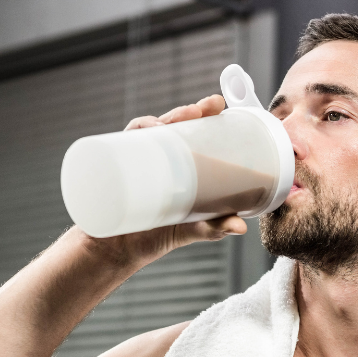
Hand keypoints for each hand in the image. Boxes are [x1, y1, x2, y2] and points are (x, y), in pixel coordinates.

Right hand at [83, 95, 246, 264]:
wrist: (118, 251)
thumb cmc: (157, 235)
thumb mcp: (193, 229)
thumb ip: (215, 228)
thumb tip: (241, 228)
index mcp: (179, 164)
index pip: (192, 131)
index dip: (203, 113)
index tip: (217, 104)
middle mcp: (157, 158)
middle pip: (170, 125)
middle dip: (184, 112)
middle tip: (199, 110)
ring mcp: (136, 162)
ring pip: (145, 131)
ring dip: (156, 121)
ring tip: (168, 126)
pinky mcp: (116, 171)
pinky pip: (119, 147)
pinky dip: (130, 137)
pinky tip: (141, 137)